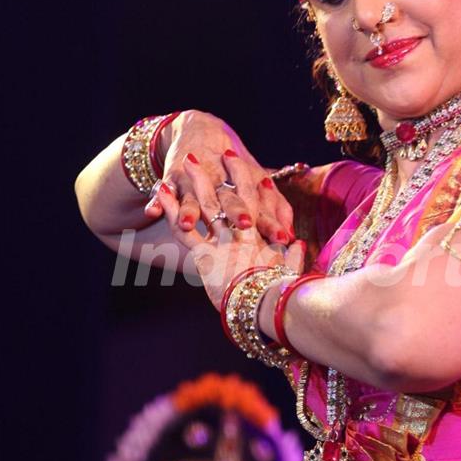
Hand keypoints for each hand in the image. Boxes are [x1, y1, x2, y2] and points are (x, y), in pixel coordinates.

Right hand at [142, 110, 293, 243]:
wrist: (200, 131)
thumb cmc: (234, 168)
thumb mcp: (256, 184)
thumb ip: (275, 209)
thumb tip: (294, 236)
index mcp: (244, 186)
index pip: (261, 206)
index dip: (271, 221)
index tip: (285, 238)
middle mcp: (221, 183)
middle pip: (229, 199)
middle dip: (236, 212)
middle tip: (245, 226)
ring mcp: (195, 182)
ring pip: (194, 197)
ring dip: (191, 210)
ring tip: (189, 224)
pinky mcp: (173, 180)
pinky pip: (164, 193)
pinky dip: (157, 200)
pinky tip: (152, 211)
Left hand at [157, 172, 305, 308]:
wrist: (266, 308)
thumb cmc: (280, 294)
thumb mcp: (287, 274)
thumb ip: (293, 257)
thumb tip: (298, 244)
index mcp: (262, 240)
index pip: (261, 206)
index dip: (258, 187)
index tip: (258, 173)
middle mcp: (242, 236)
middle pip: (235, 196)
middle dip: (232, 172)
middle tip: (228, 151)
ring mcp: (223, 244)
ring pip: (208, 205)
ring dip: (199, 181)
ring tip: (190, 160)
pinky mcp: (203, 257)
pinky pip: (183, 230)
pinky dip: (172, 210)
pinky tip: (163, 192)